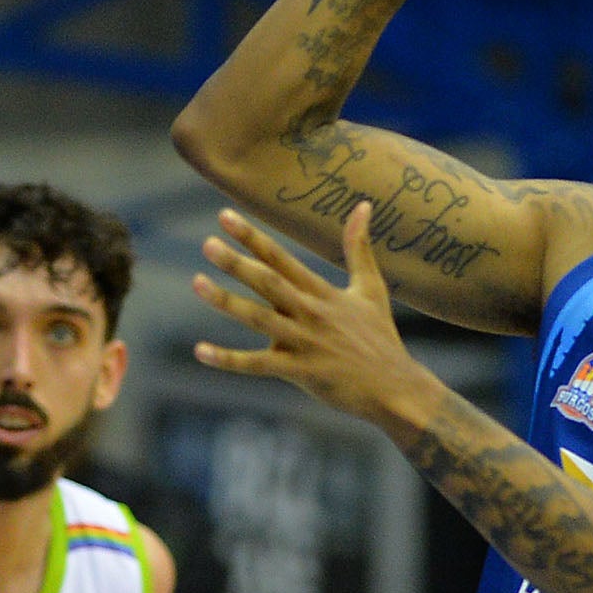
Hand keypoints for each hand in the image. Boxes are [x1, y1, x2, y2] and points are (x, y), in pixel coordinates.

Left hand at [194, 204, 442, 428]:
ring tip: (197, 282)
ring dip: (226, 301)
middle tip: (207, 244)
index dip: (252, 237)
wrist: (395, 386)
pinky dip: (228, 359)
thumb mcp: (371, 288)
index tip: (224, 217)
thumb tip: (363, 205)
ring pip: (258, 318)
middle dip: (237, 262)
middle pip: (268, 282)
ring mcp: (304, 342)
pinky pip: (258, 364)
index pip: (281, 258)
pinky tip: (200, 351)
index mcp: (321, 292)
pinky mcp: (301, 371)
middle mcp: (310, 312)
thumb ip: (359, 248)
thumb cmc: (380, 338)